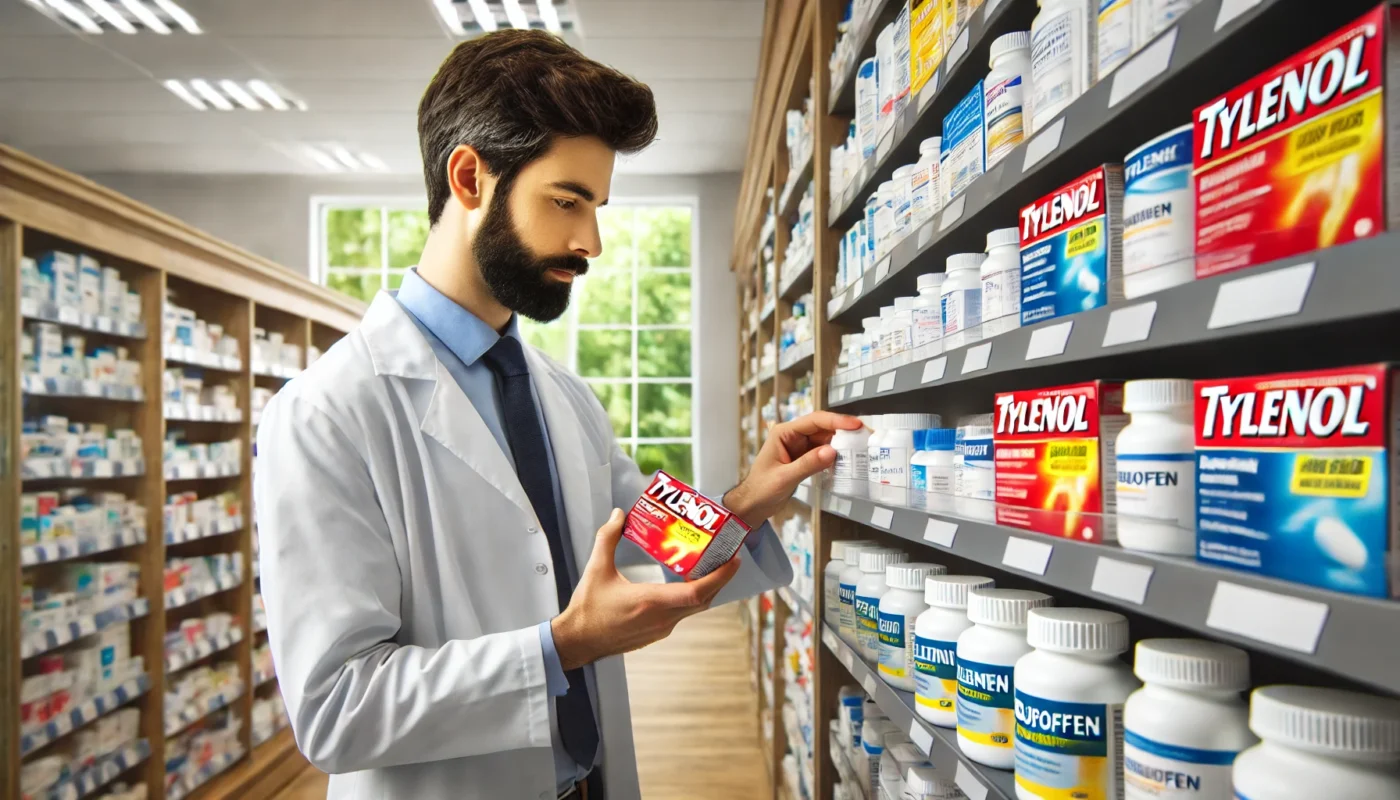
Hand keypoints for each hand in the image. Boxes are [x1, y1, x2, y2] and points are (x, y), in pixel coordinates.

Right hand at [551, 509, 740, 670]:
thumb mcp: (596, 569)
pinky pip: (682, 614)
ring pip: (694, 609)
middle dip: (719, 579)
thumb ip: (608, 538)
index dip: (720, 577)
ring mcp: (661, 628)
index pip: (697, 592)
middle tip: (727, 557)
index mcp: (651, 602)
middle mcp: (662, 618)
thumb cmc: (588, 609)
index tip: (734, 561)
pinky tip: (683, 584)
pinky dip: (690, 599)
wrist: (578, 642)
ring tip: (708, 566)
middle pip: (703, 600)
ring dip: (705, 589)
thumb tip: (619, 515)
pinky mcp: (656, 633)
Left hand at [724, 410, 862, 527]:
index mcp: (784, 433)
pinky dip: (835, 456)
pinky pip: (823, 453)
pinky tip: (848, 460)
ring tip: (862, 448)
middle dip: (844, 431)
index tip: (855, 424)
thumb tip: (832, 452)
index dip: (836, 421)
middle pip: (823, 428)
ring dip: (842, 444)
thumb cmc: (761, 489)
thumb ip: (807, 464)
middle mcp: (793, 436)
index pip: (814, 421)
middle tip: (865, 437)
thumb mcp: (784, 477)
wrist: (753, 505)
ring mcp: (799, 447)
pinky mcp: (804, 459)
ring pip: (826, 440)